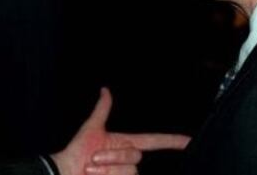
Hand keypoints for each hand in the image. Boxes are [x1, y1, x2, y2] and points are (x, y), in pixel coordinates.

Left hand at [51, 88, 190, 174]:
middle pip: (135, 155)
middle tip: (93, 159)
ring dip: (108, 168)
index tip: (190, 140)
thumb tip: (105, 90)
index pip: (155, 141)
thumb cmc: (77, 152)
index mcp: (125, 144)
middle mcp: (129, 160)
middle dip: (113, 156)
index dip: (172, 141)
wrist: (67, 172)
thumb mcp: (91, 129)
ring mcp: (127, 174)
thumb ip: (102, 109)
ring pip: (129, 170)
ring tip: (91, 169)